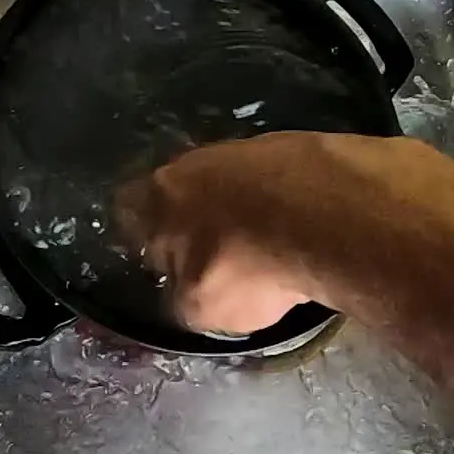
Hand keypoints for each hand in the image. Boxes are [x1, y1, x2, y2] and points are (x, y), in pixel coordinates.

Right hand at [114, 131, 414, 334]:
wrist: (325, 214)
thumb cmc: (244, 268)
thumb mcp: (200, 309)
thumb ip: (184, 296)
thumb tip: (188, 292)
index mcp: (156, 197)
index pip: (129, 211)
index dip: (145, 238)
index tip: (164, 261)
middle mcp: (193, 161)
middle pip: (184, 190)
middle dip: (200, 219)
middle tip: (221, 253)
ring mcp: (245, 147)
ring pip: (234, 181)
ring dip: (247, 208)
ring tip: (272, 242)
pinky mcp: (295, 144)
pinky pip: (279, 178)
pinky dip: (287, 200)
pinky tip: (305, 226)